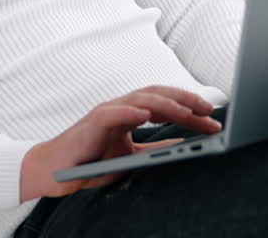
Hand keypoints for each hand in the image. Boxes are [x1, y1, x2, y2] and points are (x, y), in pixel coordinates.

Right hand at [18, 85, 221, 200]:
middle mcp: (121, 107)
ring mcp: (106, 111)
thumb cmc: (90, 162)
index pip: (165, 104)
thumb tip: (183, 143)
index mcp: (131, 113)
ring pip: (140, 99)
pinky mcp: (91, 122)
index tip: (212, 119)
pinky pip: (112, 113)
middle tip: (209, 112)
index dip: (190, 109)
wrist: (55, 172)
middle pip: (158, 95)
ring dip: (166, 104)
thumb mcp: (131, 157)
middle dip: (185, 100)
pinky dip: (129, 111)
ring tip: (186, 112)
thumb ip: (154, 148)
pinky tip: (145, 114)